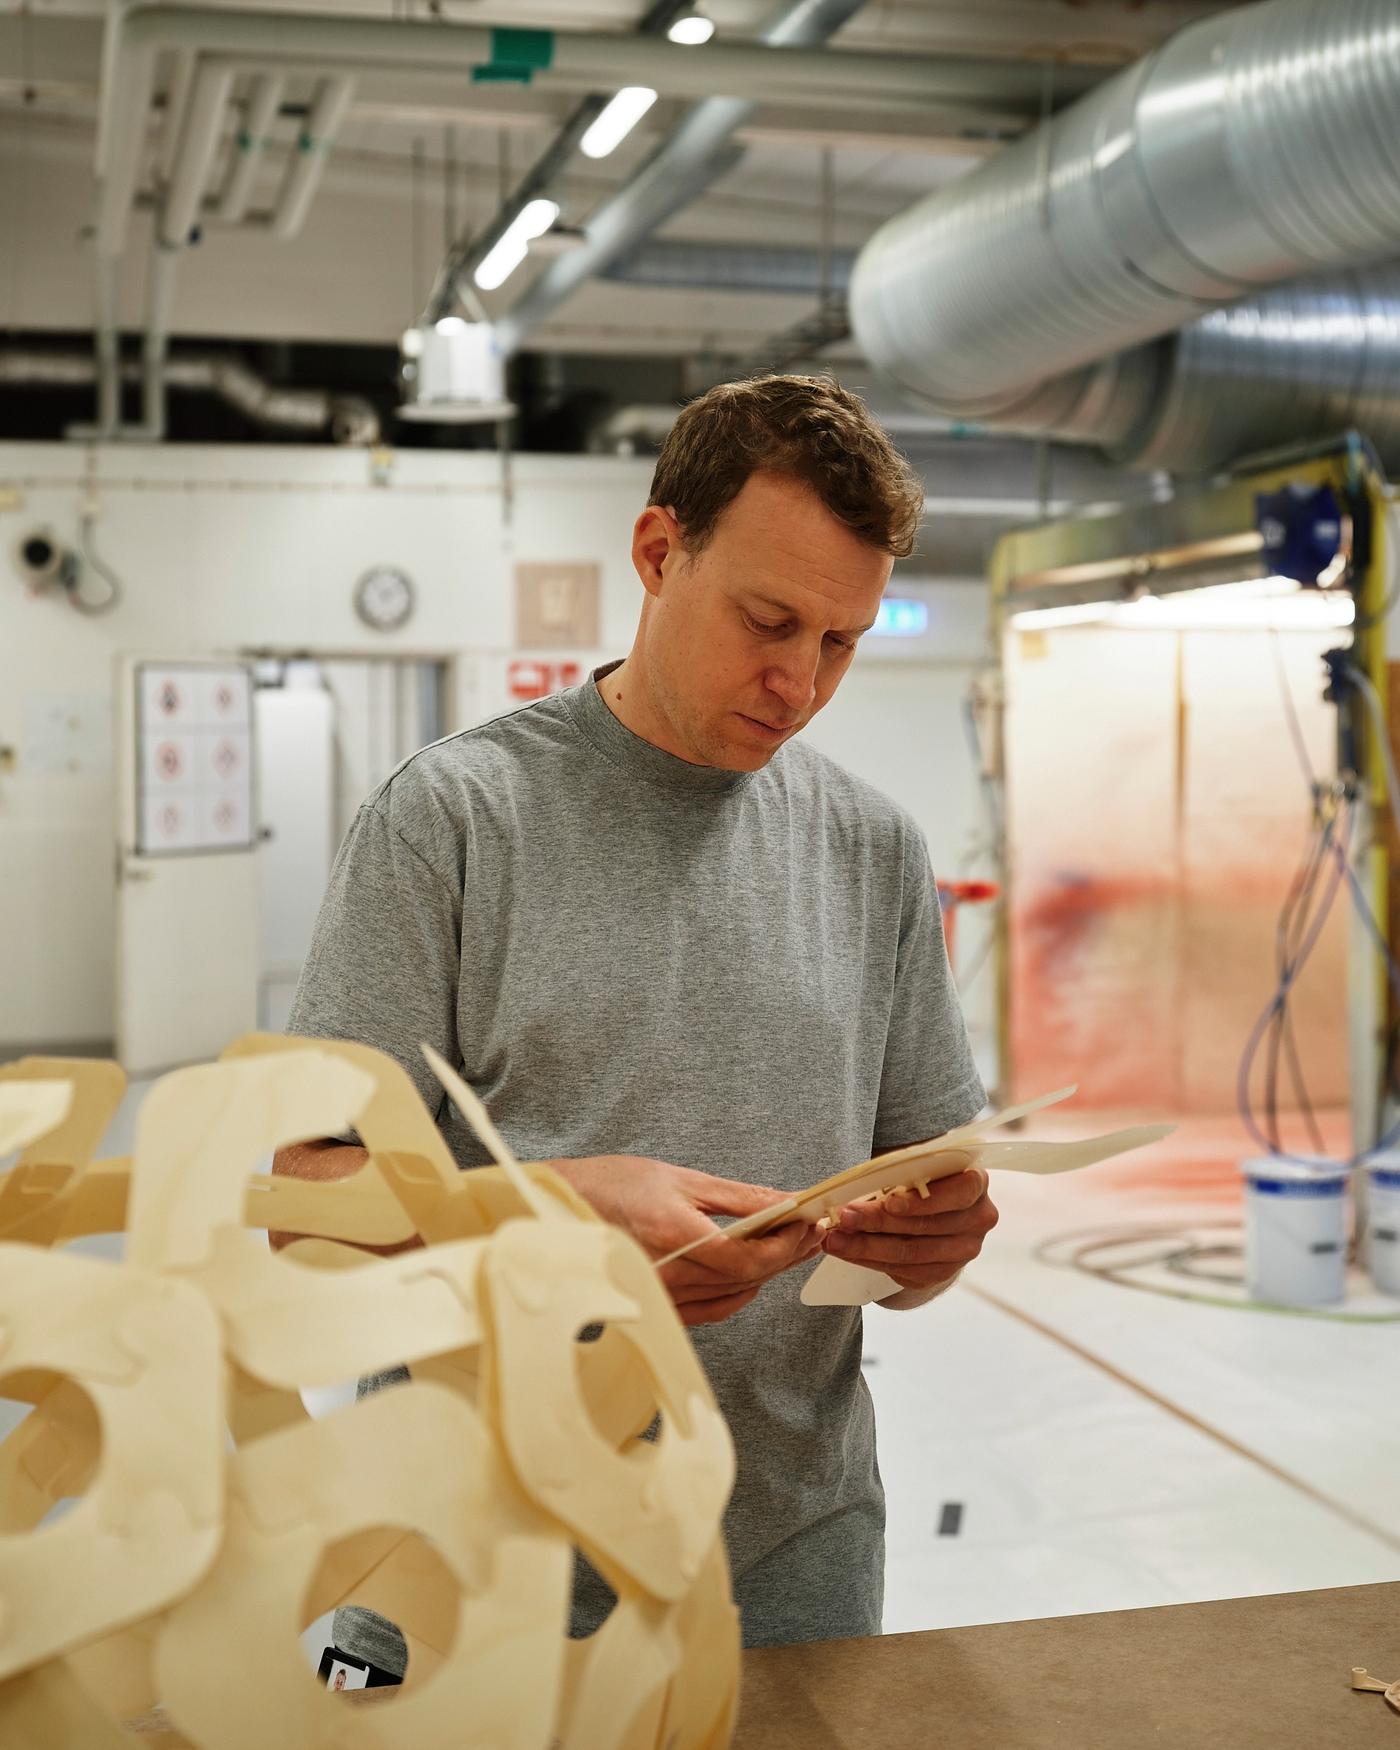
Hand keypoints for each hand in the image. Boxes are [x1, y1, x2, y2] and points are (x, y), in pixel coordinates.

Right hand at [550, 1155, 822, 1325]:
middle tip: (812, 1230)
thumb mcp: (679, 1179)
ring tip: (790, 1244)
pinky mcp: (658, 1309)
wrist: (559, 1209)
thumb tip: (786, 1201)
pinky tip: (752, 1274)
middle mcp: (669, 1275)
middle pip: (748, 1277)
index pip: (748, 1257)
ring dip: (768, 1271)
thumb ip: (738, 1198)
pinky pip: (712, 1310)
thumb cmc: (612, 1185)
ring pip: (735, 1294)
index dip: (787, 1245)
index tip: (810, 1223)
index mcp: (675, 1235)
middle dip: (787, 1254)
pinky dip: (739, 1293)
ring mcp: (661, 1298)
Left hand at [820, 1167, 998, 1301]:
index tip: (889, 1202)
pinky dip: (868, 1260)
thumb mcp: (917, 1164)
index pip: (958, 1193)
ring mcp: (963, 1251)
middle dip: (877, 1222)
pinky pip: (902, 1271)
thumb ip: (900, 1169)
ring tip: (834, 1239)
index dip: (923, 1201)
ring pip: (909, 1253)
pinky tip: (846, 1250)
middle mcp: (978, 1219)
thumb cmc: (922, 1176)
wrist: (935, 1209)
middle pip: (925, 1226)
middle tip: (843, 1217)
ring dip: (865, 1246)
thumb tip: (856, 1181)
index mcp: (976, 1183)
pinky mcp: (942, 1273)